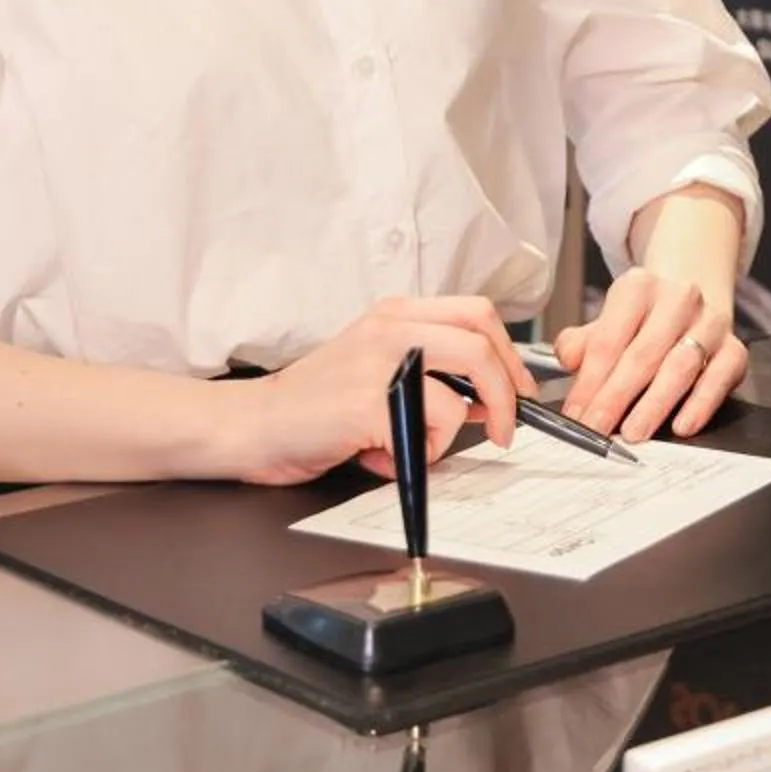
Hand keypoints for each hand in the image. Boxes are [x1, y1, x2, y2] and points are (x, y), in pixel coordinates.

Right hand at [239, 297, 529, 486]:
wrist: (252, 425)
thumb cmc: (313, 405)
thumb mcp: (374, 368)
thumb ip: (428, 372)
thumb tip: (489, 397)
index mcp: (394, 314)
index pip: (478, 313)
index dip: (509, 354)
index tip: (518, 389)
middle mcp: (388, 328)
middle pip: (482, 344)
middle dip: (507, 393)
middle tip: (504, 428)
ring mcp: (378, 363)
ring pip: (458, 396)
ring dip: (446, 436)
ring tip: (410, 449)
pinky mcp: (368, 403)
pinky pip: (426, 433)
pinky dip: (416, 457)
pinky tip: (378, 458)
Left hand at [553, 265, 744, 442]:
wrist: (694, 292)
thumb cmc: (644, 317)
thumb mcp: (608, 319)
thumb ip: (582, 341)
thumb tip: (569, 360)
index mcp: (639, 286)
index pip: (608, 339)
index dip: (589, 382)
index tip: (575, 415)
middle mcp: (678, 298)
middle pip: (642, 355)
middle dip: (615, 399)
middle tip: (597, 430)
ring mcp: (710, 322)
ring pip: (680, 367)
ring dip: (654, 405)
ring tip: (633, 433)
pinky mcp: (735, 347)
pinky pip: (720, 377)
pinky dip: (701, 404)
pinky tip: (682, 425)